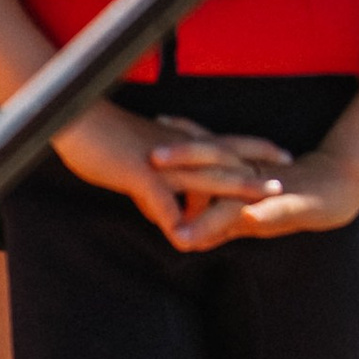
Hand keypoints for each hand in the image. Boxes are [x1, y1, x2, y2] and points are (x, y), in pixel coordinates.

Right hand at [55, 105, 286, 238]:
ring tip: (254, 210)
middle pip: (225, 159)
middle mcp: (177, 149)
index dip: (253, 149)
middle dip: (256, 172)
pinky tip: (183, 241)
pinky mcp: (137, 173)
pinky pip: (160, 200)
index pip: (224, 143)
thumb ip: (155, 190)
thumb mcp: (134, 164)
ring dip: (230, 193)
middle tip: (286, 184)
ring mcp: (160, 162)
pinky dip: (174, 222)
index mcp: (179, 141)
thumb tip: (165, 215)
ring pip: (204, 178)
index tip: (280, 156)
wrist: (73, 116)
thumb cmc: (99, 136)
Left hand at [161, 144, 358, 249]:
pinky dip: (264, 214)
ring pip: (239, 188)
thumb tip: (184, 236)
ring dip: (212, 204)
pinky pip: (276, 210)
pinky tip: (250, 218)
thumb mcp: (246, 211)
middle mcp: (249, 174)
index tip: (143, 138)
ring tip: (187, 224)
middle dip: (183, 159)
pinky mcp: (294, 204)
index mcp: (235, 170)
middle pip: (214, 160)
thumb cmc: (288, 197)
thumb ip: (217, 221)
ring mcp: (269, 189)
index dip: (174, 144)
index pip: (201, 151)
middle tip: (152, 159)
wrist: (337, 186)